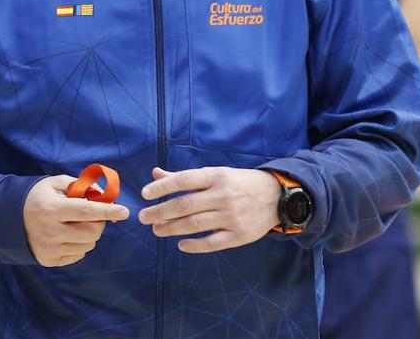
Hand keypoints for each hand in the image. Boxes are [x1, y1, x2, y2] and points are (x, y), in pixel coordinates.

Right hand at [23, 175, 128, 267]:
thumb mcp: (58, 183)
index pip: (85, 211)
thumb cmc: (40, 196)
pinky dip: (81, 244)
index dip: (107, 211)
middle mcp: (49, 231)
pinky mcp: (49, 260)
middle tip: (94, 214)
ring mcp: (49, 249)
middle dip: (100, 222)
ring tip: (76, 223)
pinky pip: (79, 255)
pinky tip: (68, 234)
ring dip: (90, 233)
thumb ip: (85, 187)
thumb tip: (109, 200)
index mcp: (50, 209)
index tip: (125, 211)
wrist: (12, 218)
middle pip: (92, 232)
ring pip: (88, 245)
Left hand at [138, 166, 280, 253]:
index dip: (162, 187)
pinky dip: (195, 245)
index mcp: (216, 176)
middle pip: (185, 205)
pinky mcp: (240, 235)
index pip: (184, 180)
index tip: (144, 194)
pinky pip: (213, 243)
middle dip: (160, 211)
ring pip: (195, 224)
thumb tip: (155, 174)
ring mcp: (231, 216)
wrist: (276, 196)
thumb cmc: (238, 183)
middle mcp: (223, 195)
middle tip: (143, 217)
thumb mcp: (215, 174)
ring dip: (171, 228)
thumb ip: (185, 177)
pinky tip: (180, 245)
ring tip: (156, 230)